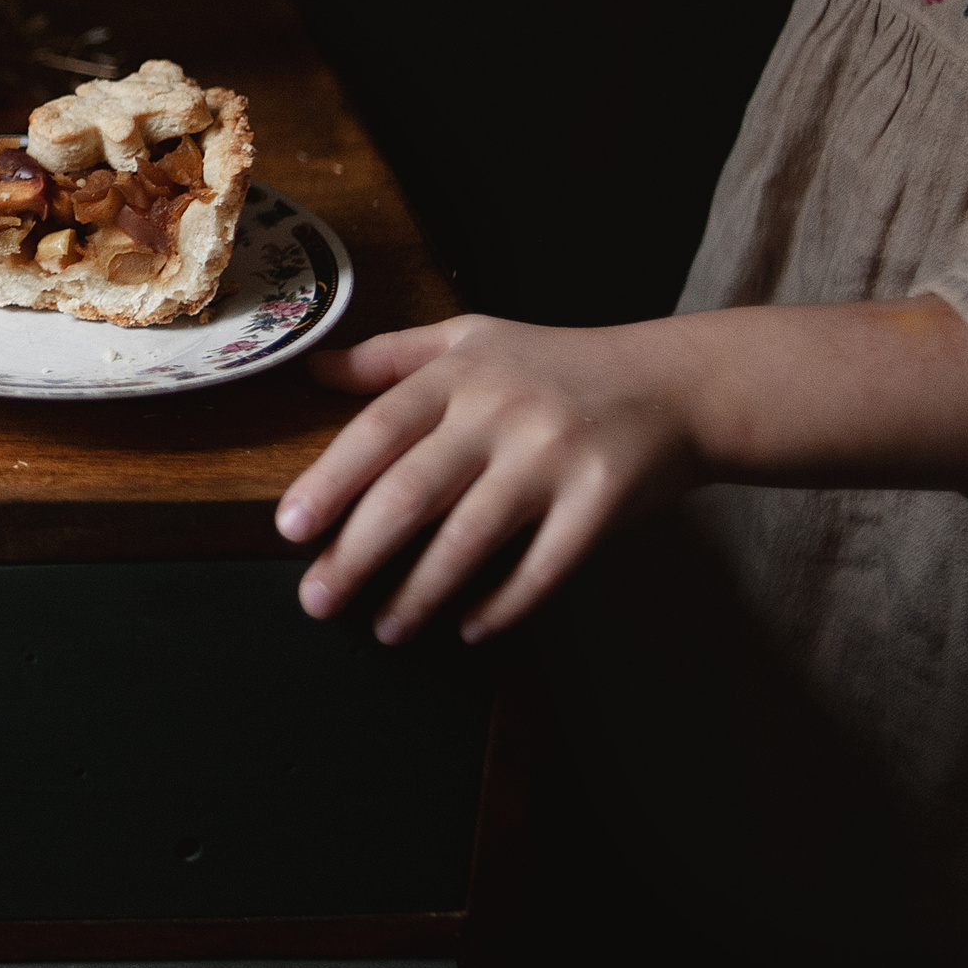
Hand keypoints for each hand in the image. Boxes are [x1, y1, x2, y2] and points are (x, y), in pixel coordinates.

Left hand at [278, 315, 708, 644]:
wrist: (678, 385)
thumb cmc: (558, 365)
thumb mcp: (472, 339)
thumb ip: (390, 356)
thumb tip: (311, 370)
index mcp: (461, 375)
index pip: (378, 430)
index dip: (329, 481)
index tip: (290, 528)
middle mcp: (503, 413)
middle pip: (413, 492)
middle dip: (357, 554)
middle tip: (317, 600)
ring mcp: (554, 458)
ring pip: (471, 539)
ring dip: (421, 593)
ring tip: (385, 628)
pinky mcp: (602, 501)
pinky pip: (543, 567)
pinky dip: (503, 605)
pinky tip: (468, 629)